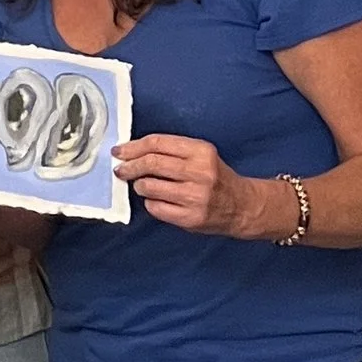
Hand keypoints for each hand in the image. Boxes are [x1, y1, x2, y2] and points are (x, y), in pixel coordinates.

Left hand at [117, 134, 260, 234]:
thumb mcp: (200, 155)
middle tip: (121, 170)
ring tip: (143, 185)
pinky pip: (155, 208)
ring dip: (139, 186)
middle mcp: (200, 173)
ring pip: (149, 187)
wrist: (242, 206)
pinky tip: (157, 200)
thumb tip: (131, 152)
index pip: (157, 143)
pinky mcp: (191, 218)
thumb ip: (171, 151)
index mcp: (201, 151)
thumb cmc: (215, 178)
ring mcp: (196, 197)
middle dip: (129, 166)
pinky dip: (150, 203)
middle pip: (151, 163)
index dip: (133, 147)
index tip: (119, 151)